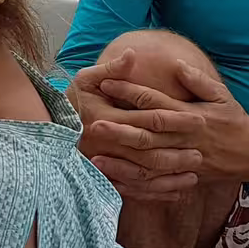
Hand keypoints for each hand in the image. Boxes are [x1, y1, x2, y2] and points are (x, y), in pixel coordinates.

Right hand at [69, 51, 203, 201]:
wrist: (46, 131)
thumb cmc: (70, 102)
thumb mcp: (85, 80)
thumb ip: (112, 70)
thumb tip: (133, 54)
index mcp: (107, 117)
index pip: (150, 118)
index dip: (177, 119)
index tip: (200, 120)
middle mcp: (108, 144)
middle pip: (151, 151)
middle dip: (179, 152)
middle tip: (202, 153)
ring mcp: (106, 165)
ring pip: (145, 175)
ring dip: (170, 176)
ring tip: (194, 174)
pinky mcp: (104, 180)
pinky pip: (133, 191)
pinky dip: (155, 193)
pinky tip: (175, 193)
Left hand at [92, 60, 248, 188]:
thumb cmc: (234, 121)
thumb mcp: (222, 95)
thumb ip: (198, 80)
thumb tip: (177, 64)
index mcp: (192, 115)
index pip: (156, 102)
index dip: (131, 92)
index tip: (108, 83)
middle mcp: (186, 139)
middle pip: (148, 134)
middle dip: (120, 127)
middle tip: (93, 121)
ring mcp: (185, 161)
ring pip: (149, 162)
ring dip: (122, 160)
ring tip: (96, 155)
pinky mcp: (184, 177)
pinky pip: (156, 183)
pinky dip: (135, 183)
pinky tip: (116, 179)